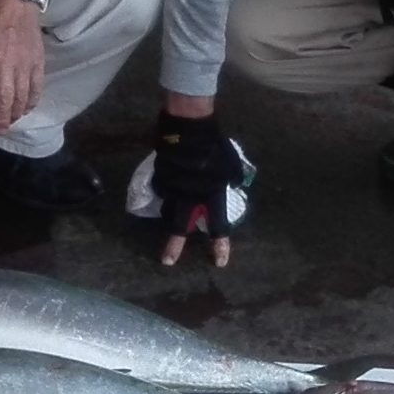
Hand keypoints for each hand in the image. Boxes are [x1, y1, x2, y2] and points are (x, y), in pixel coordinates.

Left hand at [0, 0, 45, 133]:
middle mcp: (4, 62)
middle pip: (4, 97)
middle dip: (1, 117)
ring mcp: (23, 62)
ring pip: (22, 95)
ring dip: (17, 112)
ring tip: (12, 121)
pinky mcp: (37, 60)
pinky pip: (36, 86)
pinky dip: (32, 100)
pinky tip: (28, 108)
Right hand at [154, 102, 247, 267]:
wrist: (188, 130)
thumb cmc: (213, 147)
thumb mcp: (230, 164)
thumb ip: (231, 177)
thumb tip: (234, 183)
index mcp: (211, 197)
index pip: (218, 227)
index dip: (220, 245)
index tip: (219, 262)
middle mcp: (190, 199)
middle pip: (180, 228)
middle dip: (174, 246)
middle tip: (167, 261)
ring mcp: (172, 190)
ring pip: (170, 209)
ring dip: (172, 212)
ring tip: (173, 211)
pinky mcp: (159, 179)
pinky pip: (164, 189)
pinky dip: (168, 188)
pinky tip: (172, 180)